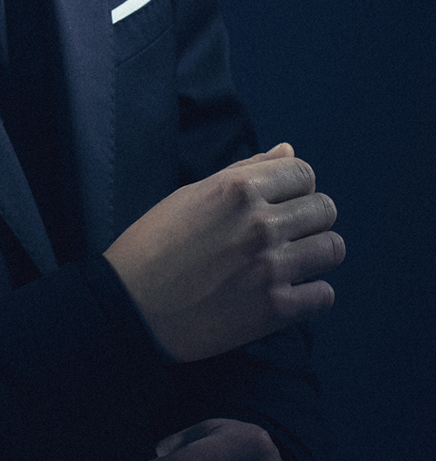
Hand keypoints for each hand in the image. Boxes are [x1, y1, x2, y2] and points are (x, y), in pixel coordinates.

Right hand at [103, 143, 343, 360]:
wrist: (128, 308)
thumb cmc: (153, 246)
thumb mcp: (191, 195)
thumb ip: (245, 171)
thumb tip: (289, 151)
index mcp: (237, 189)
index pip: (304, 173)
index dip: (297, 187)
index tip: (282, 203)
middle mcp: (259, 223)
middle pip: (324, 209)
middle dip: (310, 219)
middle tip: (286, 235)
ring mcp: (269, 267)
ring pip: (332, 249)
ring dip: (315, 254)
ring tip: (290, 263)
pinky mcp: (273, 310)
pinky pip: (323, 295)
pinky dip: (310, 294)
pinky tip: (287, 293)